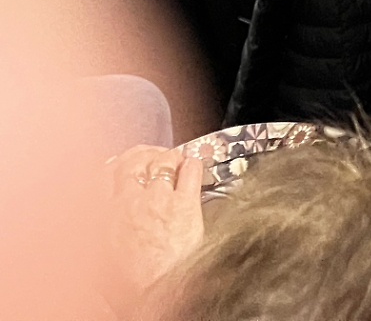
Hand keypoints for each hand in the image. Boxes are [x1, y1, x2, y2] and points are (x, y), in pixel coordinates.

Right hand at [100, 146, 204, 315]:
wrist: (155, 295)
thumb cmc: (128, 285)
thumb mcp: (97, 261)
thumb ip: (97, 233)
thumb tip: (98, 224)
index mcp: (103, 216)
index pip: (103, 176)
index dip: (113, 166)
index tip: (119, 165)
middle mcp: (128, 203)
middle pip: (132, 162)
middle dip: (140, 155)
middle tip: (149, 156)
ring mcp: (158, 200)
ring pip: (162, 161)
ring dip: (168, 157)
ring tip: (173, 160)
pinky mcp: (186, 203)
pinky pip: (190, 170)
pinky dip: (191, 164)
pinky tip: (192, 167)